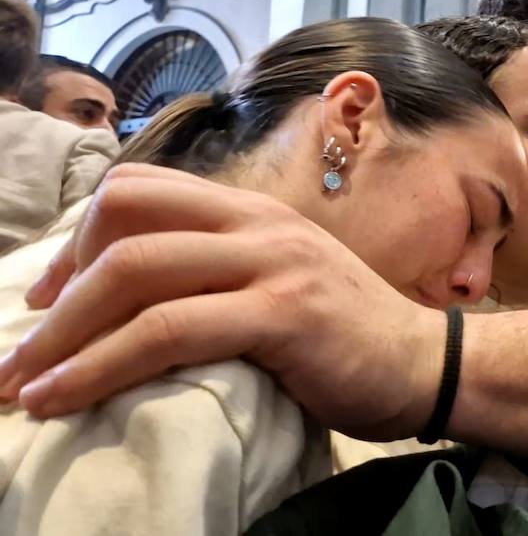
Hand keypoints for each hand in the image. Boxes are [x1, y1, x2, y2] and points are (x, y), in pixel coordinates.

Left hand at [0, 164, 444, 440]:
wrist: (427, 366)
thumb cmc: (348, 339)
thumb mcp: (277, 286)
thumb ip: (219, 277)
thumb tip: (133, 308)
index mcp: (252, 212)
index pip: (140, 190)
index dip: (79, 240)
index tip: (54, 302)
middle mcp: (257, 223)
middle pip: (125, 220)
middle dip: (57, 290)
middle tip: (24, 352)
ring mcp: (272, 262)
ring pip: (136, 273)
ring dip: (61, 336)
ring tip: (22, 385)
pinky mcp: (282, 312)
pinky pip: (169, 329)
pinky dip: (102, 365)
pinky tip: (66, 396)